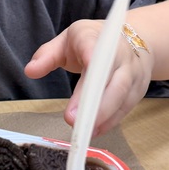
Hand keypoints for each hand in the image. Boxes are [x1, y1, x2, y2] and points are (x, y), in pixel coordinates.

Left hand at [24, 18, 152, 134]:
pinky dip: (111, 121)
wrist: (133, 38)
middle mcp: (119, 53)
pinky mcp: (139, 88)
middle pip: (111, 76)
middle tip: (73, 120)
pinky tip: (95, 131)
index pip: (94, 45)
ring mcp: (133, 71)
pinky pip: (126, 106)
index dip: (92, 56)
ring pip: (122, 94)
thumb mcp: (66, 41)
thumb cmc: (92, 41)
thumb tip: (30, 71)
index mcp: (96, 37)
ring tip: (83, 132)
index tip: (85, 67)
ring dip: (103, 115)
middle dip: (94, 100)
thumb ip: (47, 55)